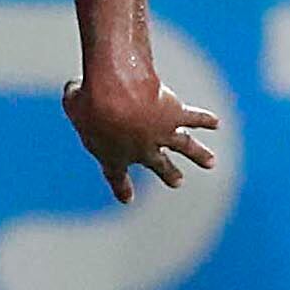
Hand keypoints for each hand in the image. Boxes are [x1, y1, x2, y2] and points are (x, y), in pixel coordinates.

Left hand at [64, 64, 219, 203]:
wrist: (115, 96)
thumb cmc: (88, 99)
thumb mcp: (73, 99)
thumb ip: (74, 99)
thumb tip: (75, 90)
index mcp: (113, 156)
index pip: (116, 176)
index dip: (121, 187)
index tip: (127, 199)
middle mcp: (141, 150)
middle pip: (159, 165)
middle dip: (169, 173)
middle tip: (177, 181)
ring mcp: (161, 134)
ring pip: (185, 146)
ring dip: (199, 154)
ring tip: (211, 163)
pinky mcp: (175, 115)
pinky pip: (194, 118)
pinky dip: (205, 119)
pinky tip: (216, 123)